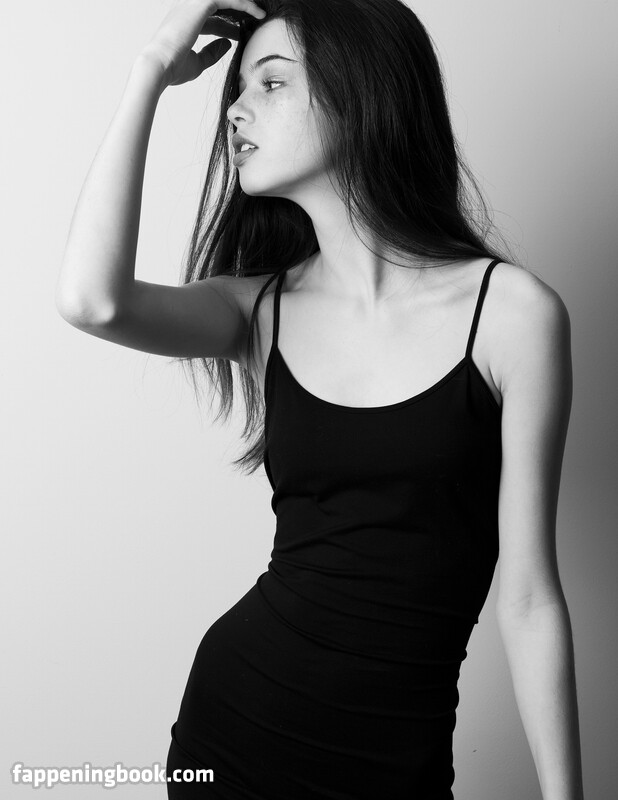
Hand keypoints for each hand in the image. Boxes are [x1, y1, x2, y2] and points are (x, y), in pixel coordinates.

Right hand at [140, 0, 265, 87]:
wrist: (159, 65)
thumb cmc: (173, 68)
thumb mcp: (198, 62)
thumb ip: (212, 52)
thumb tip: (228, 44)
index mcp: (185, 22)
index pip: (211, 18)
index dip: (228, 26)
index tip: (242, 35)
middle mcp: (187, 9)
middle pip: (218, 4)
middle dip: (237, 11)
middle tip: (255, 20)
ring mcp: (192, 4)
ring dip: (243, 4)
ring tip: (260, 14)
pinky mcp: (199, 4)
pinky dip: (244, 4)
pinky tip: (257, 13)